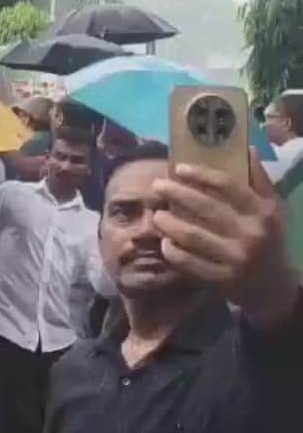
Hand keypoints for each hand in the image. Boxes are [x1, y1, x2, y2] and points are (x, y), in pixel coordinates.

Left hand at [153, 151, 297, 323]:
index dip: (200, 174)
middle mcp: (250, 233)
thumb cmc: (269, 238)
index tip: (178, 169)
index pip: (228, 185)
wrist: (275, 284)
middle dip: (176, 194)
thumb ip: (260, 180)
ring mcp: (235, 258)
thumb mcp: (273, 208)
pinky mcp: (222, 279)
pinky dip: (173, 252)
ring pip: (193, 236)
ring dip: (169, 223)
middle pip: (205, 208)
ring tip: (156, 215)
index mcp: (262, 212)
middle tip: (157, 186)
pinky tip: (165, 242)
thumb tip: (246, 148)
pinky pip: (189, 263)